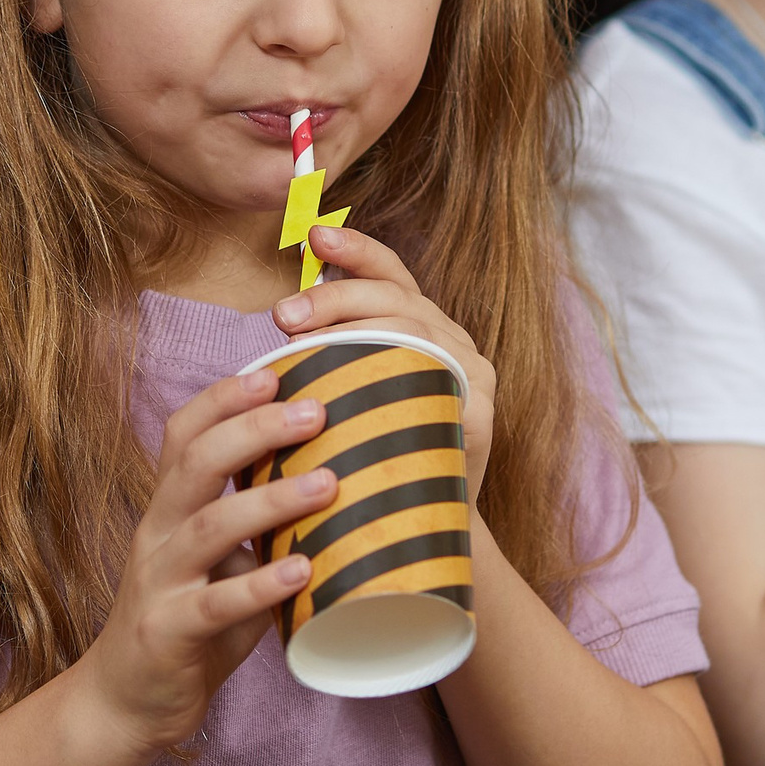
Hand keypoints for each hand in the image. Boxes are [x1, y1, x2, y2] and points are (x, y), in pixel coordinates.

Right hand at [73, 367, 336, 757]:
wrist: (125, 703)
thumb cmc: (189, 623)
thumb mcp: (219, 563)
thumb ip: (261, 527)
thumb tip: (342, 479)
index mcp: (168, 508)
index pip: (183, 432)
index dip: (224, 397)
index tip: (276, 370)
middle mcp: (157, 534)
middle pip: (195, 462)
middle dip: (254, 429)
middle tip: (315, 411)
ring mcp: (159, 582)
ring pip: (208, 526)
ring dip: (270, 501)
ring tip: (327, 483)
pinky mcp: (169, 632)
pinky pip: (216, 604)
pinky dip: (260, 584)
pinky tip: (302, 570)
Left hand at [270, 223, 500, 492]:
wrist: (418, 530)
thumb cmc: (372, 456)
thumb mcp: (355, 393)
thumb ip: (336, 353)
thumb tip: (283, 318)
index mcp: (425, 327)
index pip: (393, 275)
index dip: (356, 249)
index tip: (314, 235)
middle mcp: (455, 343)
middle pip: (398, 298)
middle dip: (337, 296)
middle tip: (283, 314)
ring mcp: (474, 378)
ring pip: (414, 331)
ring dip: (354, 330)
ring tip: (300, 343)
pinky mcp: (481, 418)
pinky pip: (437, 381)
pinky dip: (391, 374)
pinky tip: (348, 383)